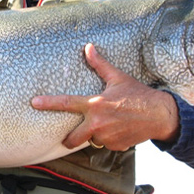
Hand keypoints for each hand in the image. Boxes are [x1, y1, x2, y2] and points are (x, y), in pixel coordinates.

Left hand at [31, 44, 178, 151]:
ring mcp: (106, 138)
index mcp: (95, 105)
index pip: (66, 103)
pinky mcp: (116, 147)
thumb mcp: (118, 77)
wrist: (160, 115)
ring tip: (110, 124)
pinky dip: (110, 139)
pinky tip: (120, 130)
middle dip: (69, 140)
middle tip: (70, 137)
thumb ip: (100, 64)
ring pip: (93, 140)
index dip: (48, 103)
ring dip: (96, 135)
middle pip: (73, 138)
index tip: (34, 103)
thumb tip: (88, 47)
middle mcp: (97, 123)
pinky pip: (107, 145)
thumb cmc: (138, 95)